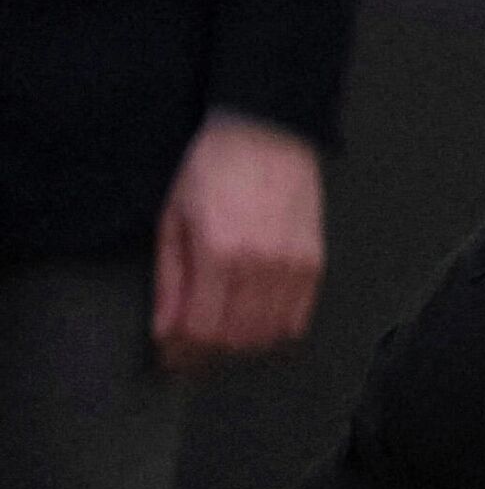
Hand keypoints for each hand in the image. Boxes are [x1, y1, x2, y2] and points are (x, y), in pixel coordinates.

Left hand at [152, 112, 325, 370]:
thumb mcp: (174, 219)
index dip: (183, 352)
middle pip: (235, 340)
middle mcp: (260, 264)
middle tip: (190, 353)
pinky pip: (298, 319)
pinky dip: (275, 333)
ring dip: (240, 346)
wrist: (266, 131)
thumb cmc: (212, 168)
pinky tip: (255, 324)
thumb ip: (170, 281)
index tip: (171, 357)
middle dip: (208, 355)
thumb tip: (166, 333)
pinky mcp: (314, 262)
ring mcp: (293, 265)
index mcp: (218, 252)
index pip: (202, 329)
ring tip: (221, 338)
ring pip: (268, 335)